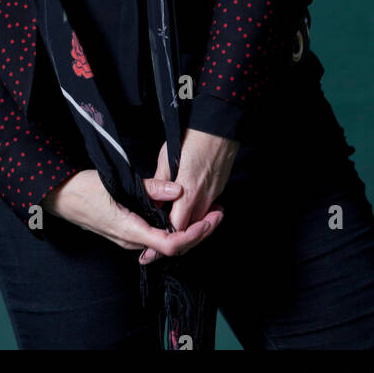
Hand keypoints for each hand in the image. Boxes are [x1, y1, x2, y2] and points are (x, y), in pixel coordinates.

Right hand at [41, 167, 223, 257]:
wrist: (59, 198)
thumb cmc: (81, 190)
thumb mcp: (115, 183)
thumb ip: (148, 187)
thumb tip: (177, 189)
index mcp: (130, 231)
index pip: (170, 244)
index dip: (193, 235)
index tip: (209, 220)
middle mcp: (132, 241)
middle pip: (174, 247)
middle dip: (199, 232)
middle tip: (219, 213)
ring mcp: (130, 238)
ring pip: (167, 243)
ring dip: (190, 230)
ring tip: (208, 213)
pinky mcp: (129, 231)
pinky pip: (157, 236)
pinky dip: (175, 227)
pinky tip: (183, 214)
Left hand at [138, 127, 239, 264]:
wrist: (218, 128)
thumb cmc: (191, 139)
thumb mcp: (166, 158)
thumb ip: (160, 184)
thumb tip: (154, 202)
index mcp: (187, 193)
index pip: (176, 228)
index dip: (164, 238)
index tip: (153, 244)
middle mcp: (203, 199)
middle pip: (189, 230)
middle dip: (176, 237)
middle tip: (160, 243)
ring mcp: (214, 195)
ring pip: (200, 221)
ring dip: (188, 226)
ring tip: (174, 226)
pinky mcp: (220, 190)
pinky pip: (208, 209)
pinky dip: (199, 214)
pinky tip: (190, 210)